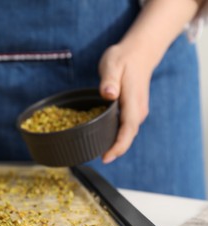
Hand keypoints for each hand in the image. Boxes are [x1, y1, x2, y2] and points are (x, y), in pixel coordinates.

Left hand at [99, 44, 154, 163]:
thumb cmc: (124, 58)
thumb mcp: (113, 64)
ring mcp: (138, 110)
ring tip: (100, 151)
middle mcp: (138, 110)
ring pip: (128, 132)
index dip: (118, 146)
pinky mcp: (134, 109)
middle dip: (116, 150)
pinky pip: (127, 127)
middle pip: (128, 136)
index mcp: (133, 101)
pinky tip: (105, 137)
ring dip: (117, 144)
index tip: (106, 157)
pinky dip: (118, 135)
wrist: (140, 52)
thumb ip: (109, 80)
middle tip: (99, 158)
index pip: (128, 129)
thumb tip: (108, 94)